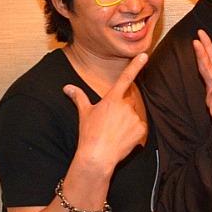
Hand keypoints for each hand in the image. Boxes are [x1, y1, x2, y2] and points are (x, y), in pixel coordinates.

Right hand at [63, 53, 147, 170]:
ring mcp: (134, 117)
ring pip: (133, 116)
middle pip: (128, 102)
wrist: (98, 156)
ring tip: (115, 133)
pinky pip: (139, 127)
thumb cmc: (89, 134)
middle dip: (122, 110)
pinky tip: (123, 138)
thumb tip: (67, 87)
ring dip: (127, 121)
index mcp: (111, 99)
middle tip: (110, 123)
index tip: (144, 55)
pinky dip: (133, 132)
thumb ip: (78, 97)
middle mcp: (124, 105)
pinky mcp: (141, 129)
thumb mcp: (84, 113)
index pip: (125, 78)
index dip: (135, 66)